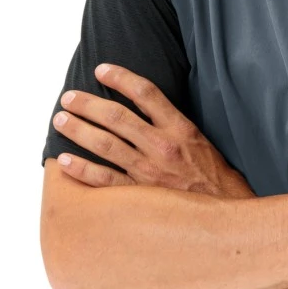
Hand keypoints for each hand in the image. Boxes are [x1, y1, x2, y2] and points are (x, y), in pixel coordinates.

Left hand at [51, 63, 254, 198]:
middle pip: (117, 117)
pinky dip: (81, 169)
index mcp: (180, 130)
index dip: (120, 77)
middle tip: (68, 97)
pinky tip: (63, 161)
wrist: (226, 218)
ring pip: (106, 144)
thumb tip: (147, 111)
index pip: (146, 93)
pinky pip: (104, 180)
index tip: (101, 70)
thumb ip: (175, 127)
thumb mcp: (202, 144)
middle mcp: (163, 147)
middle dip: (88, 104)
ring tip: (60, 120)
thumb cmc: (215, 181)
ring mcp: (149, 172)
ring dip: (78, 130)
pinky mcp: (140, 196)